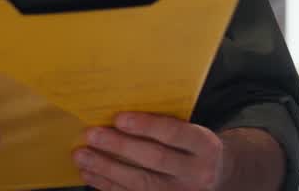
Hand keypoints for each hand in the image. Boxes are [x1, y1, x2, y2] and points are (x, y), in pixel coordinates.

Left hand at [74, 112, 224, 189]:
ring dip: (106, 169)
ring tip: (82, 156)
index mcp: (205, 145)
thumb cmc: (193, 146)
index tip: (118, 118)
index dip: (145, 125)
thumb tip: (118, 114)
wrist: (217, 176)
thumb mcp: (191, 131)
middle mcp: (198, 172)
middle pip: (155, 158)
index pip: (173, 133)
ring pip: (141, 183)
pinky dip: (108, 185)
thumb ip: (165, 123)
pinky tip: (90, 175)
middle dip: (119, 146)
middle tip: (91, 135)